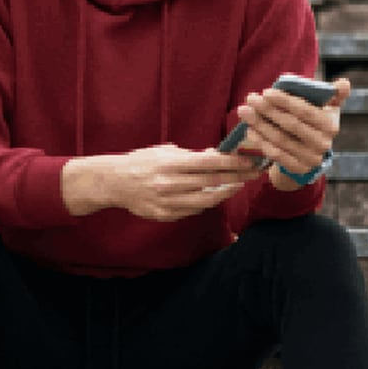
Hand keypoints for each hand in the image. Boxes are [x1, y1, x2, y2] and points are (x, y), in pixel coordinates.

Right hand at [62, 144, 263, 220]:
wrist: (113, 182)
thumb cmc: (142, 162)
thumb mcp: (165, 152)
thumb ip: (191, 156)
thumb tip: (217, 155)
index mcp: (171, 164)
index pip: (209, 162)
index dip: (233, 162)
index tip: (250, 160)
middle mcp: (171, 184)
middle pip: (213, 182)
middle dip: (237, 177)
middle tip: (253, 172)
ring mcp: (168, 202)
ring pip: (206, 201)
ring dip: (225, 193)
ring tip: (237, 185)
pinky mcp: (165, 215)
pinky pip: (192, 211)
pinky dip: (206, 203)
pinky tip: (215, 196)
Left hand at [237, 77, 348, 184]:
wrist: (308, 153)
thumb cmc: (313, 123)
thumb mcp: (326, 108)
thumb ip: (333, 94)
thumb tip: (344, 83)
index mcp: (331, 125)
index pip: (305, 111)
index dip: (285, 101)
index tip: (266, 92)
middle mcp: (323, 144)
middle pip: (290, 124)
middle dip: (268, 110)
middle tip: (250, 99)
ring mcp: (310, 159)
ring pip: (280, 139)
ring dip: (260, 124)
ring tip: (244, 112)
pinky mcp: (298, 169)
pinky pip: (276, 155)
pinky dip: (261, 142)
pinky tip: (250, 130)